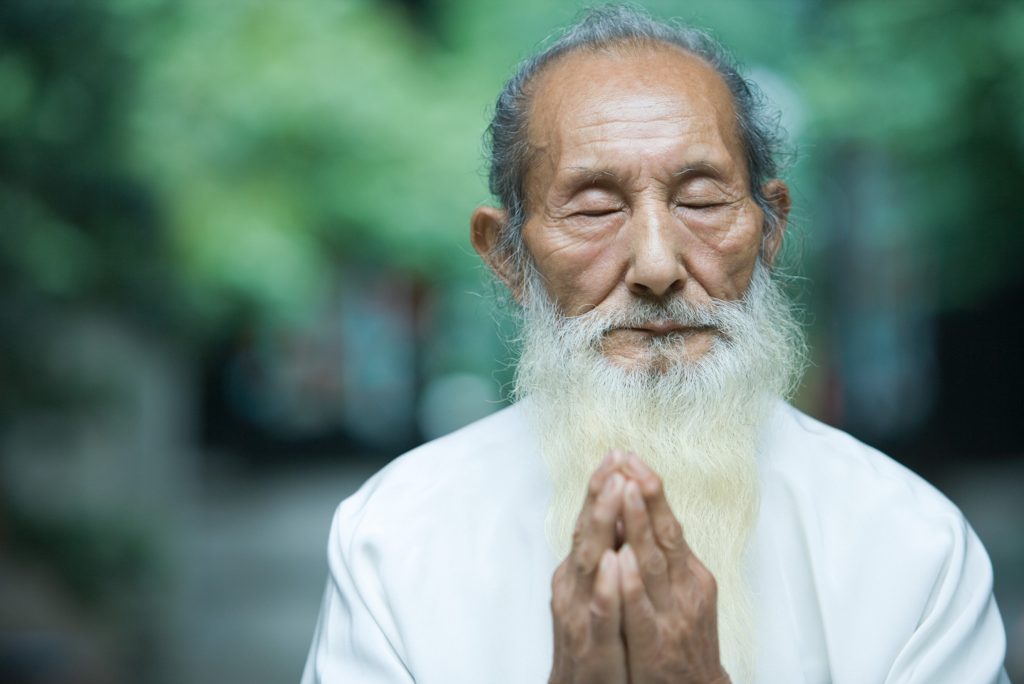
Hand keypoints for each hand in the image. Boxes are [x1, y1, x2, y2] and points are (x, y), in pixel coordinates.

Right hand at [548, 451, 628, 683]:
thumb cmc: (596, 640)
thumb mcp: (597, 589)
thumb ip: (605, 551)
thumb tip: (619, 510)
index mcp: (579, 570)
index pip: (592, 520)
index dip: (602, 486)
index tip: (617, 453)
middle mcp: (574, 586)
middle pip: (587, 532)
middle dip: (601, 495)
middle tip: (614, 462)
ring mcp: (579, 614)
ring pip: (590, 563)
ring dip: (603, 524)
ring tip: (615, 491)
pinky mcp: (590, 645)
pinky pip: (599, 612)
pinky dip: (604, 586)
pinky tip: (612, 563)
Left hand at [618, 454, 730, 683]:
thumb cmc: (682, 641)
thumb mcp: (680, 593)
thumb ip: (662, 557)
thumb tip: (635, 512)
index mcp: (689, 574)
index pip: (669, 523)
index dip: (650, 489)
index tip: (631, 457)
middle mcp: (684, 589)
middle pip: (664, 534)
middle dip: (644, 495)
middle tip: (628, 461)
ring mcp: (671, 617)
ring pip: (652, 564)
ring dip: (638, 525)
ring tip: (625, 490)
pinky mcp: (656, 646)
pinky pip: (640, 612)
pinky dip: (630, 584)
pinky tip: (620, 559)